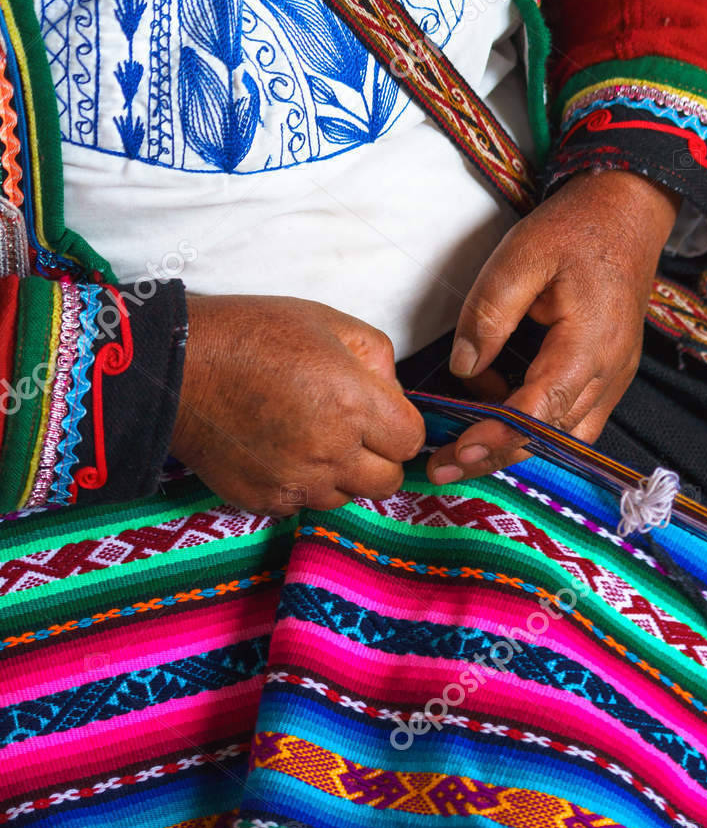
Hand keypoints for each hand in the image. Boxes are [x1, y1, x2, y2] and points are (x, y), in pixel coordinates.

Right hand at [171, 295, 425, 515]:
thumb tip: (395, 394)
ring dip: (340, 475)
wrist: (174, 366)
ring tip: (311, 439)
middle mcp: (330, 450)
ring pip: (347, 498)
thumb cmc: (252, 335)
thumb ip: (378, 358)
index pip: (411, 441)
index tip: (381, 415)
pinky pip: (303, 505)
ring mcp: (296, 481)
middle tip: (353, 433)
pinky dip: (301, 486)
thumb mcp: (328, 323)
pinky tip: (281, 452)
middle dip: (379, 458)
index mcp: (353, 404)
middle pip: (387, 481)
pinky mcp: (263, 500)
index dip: (400, 426)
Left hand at [427, 169, 677, 483]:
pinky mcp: (610, 376)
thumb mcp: (521, 255)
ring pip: (564, 436)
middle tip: (442, 467)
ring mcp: (614, 378)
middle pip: (551, 436)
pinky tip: (499, 408)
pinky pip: (574, 419)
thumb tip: (462, 367)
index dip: (497, 436)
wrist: (630, 213)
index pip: (540, 410)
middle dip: (495, 455)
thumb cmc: (577, 229)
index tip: (456, 451)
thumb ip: (489, 314)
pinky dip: (536, 426)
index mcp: (589, 344)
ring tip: (463, 442)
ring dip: (515, 445)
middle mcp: (609, 372)